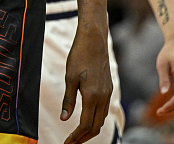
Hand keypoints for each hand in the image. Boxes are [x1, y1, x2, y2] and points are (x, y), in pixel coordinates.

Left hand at [62, 26, 111, 143]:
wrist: (94, 40)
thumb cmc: (79, 56)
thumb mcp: (69, 78)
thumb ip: (68, 100)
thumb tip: (64, 119)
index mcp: (92, 96)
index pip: (85, 125)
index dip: (76, 137)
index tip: (67, 143)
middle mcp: (103, 97)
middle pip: (96, 127)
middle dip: (83, 138)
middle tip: (71, 143)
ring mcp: (108, 93)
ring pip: (101, 120)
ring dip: (90, 130)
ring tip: (77, 136)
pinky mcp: (109, 88)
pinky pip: (104, 110)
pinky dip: (96, 120)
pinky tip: (87, 120)